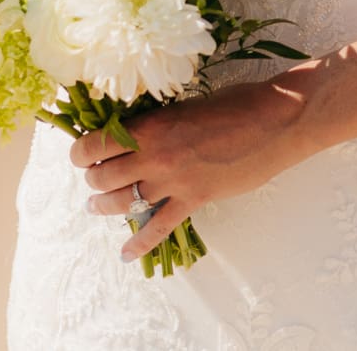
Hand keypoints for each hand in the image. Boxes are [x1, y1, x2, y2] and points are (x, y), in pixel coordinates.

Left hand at [69, 77, 310, 262]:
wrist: (275, 121)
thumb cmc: (235, 103)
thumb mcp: (186, 105)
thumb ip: (158, 123)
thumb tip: (137, 134)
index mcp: (150, 126)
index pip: (95, 145)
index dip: (81, 152)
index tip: (81, 154)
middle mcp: (155, 156)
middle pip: (103, 177)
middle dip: (92, 180)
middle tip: (93, 179)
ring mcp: (174, 182)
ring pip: (122, 202)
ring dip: (103, 206)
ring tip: (96, 206)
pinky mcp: (195, 199)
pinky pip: (159, 227)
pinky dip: (139, 242)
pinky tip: (125, 253)